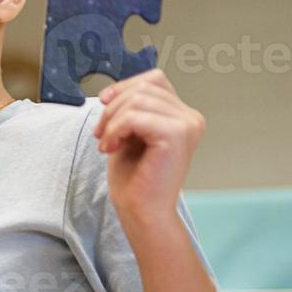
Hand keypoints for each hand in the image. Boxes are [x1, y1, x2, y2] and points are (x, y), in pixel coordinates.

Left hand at [91, 68, 204, 228]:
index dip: (124, 87)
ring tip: (106, 144)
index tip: (103, 105)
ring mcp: (187, 125)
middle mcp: (191, 118)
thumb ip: (130, 109)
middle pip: (143, 87)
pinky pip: (135, 116)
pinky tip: (110, 149)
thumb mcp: (129, 134)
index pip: (154, 79)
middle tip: (101, 135)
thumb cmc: (134, 179)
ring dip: (111, 121)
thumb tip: (114, 90)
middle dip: (113, 108)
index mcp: (183, 116)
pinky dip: (115, 130)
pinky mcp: (176, 135)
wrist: (141, 212)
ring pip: (137, 99)